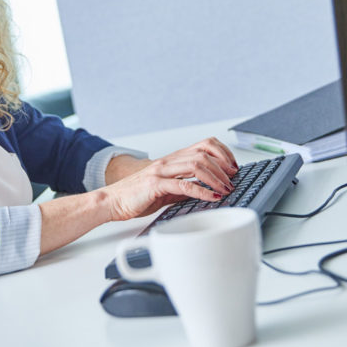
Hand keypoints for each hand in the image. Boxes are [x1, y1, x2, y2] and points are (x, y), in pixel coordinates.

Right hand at [102, 137, 238, 221]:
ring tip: (226, 189)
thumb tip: (207, 192)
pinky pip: (183, 185)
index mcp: (173, 159)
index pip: (205, 145)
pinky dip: (202, 191)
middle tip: (233, 179)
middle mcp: (168, 161)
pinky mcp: (155, 185)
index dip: (223, 153)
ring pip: (196, 165)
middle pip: (204, 153)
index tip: (234, 167)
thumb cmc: (137, 196)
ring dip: (216, 178)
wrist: (112, 201)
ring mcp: (161, 171)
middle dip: (224, 166)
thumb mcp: (167, 191)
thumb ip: (185, 188)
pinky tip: (212, 197)